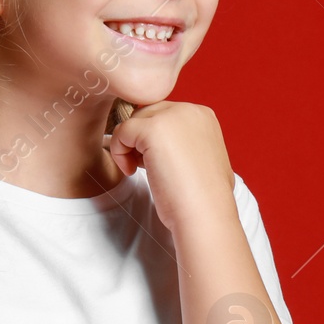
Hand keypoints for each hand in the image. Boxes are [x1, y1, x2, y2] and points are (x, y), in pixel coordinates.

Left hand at [103, 101, 234, 233]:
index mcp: (202, 115)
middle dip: (141, 140)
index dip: (153, 139)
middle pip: (147, 114)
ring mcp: (172, 116)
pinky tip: (130, 171)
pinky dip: (119, 152)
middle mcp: (190, 110)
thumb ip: (182, 142)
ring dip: (130, 147)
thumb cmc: (201, 197)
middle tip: (148, 167)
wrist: (205, 213)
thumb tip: (160, 143)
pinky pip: (121, 131)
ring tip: (141, 170)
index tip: (159, 163)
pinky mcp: (153, 129)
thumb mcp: (200, 158)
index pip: (163, 114)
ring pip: (133, 122)